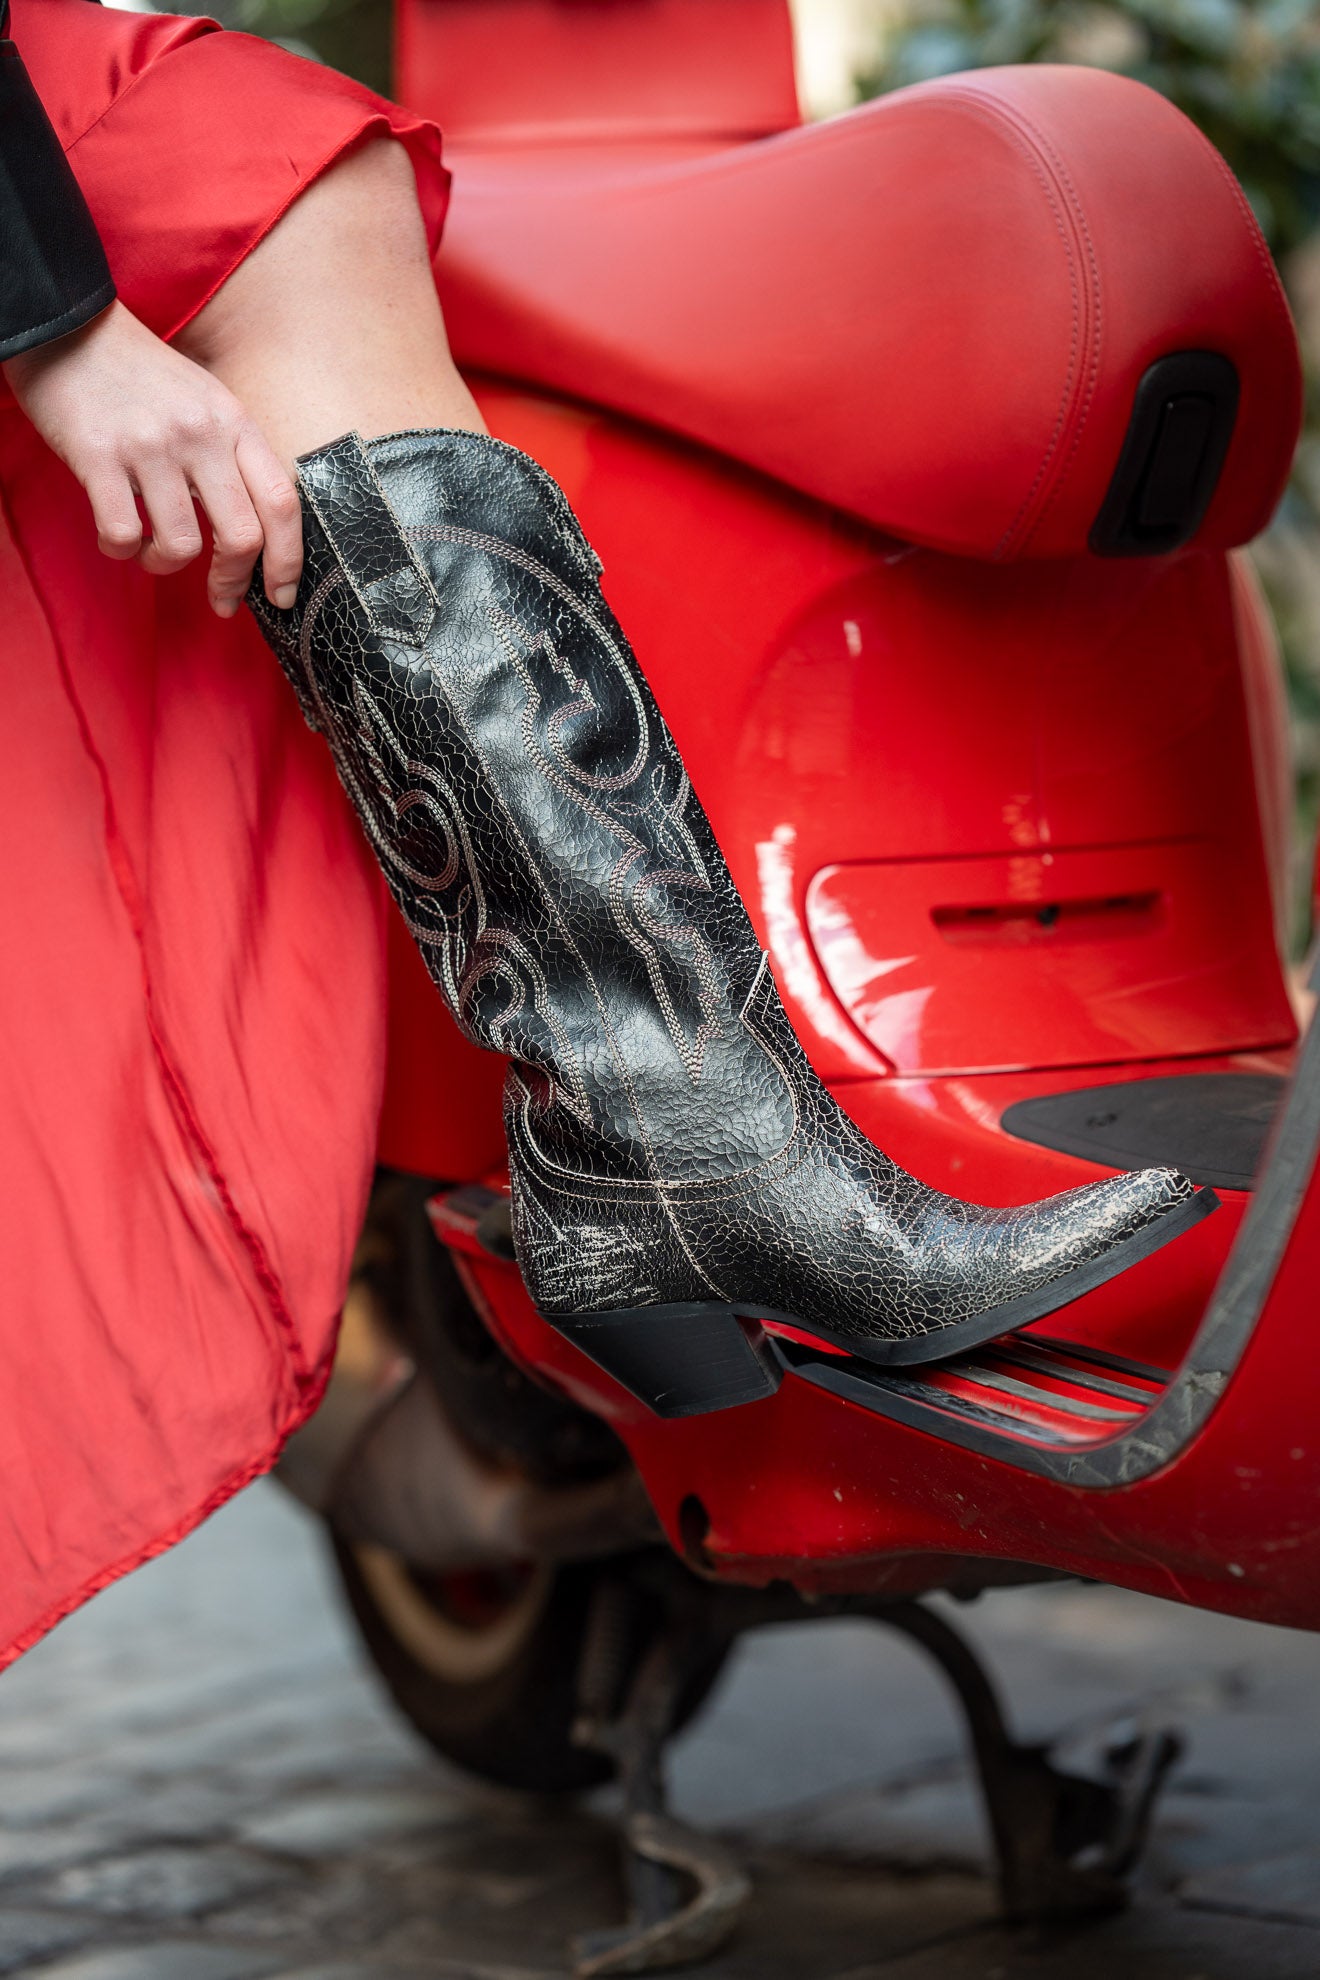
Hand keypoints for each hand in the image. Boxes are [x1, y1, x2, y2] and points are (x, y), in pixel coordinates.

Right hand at [3, 300, 301, 616]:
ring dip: (166, 565)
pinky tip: (118, 538)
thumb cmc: (143, 377)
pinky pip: (122, 534)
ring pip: (181, 545)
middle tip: (221, 597)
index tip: (282, 596)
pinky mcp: (99, 457)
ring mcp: (150, 445)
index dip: (289, 561)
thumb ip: (234, 458)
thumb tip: (256, 535)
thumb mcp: (208, 402)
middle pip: (242, 536)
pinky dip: (121, 550)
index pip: (282, 502)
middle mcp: (200, 434)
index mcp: (235, 423)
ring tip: (152, 552)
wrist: (69, 326)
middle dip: (234, 581)